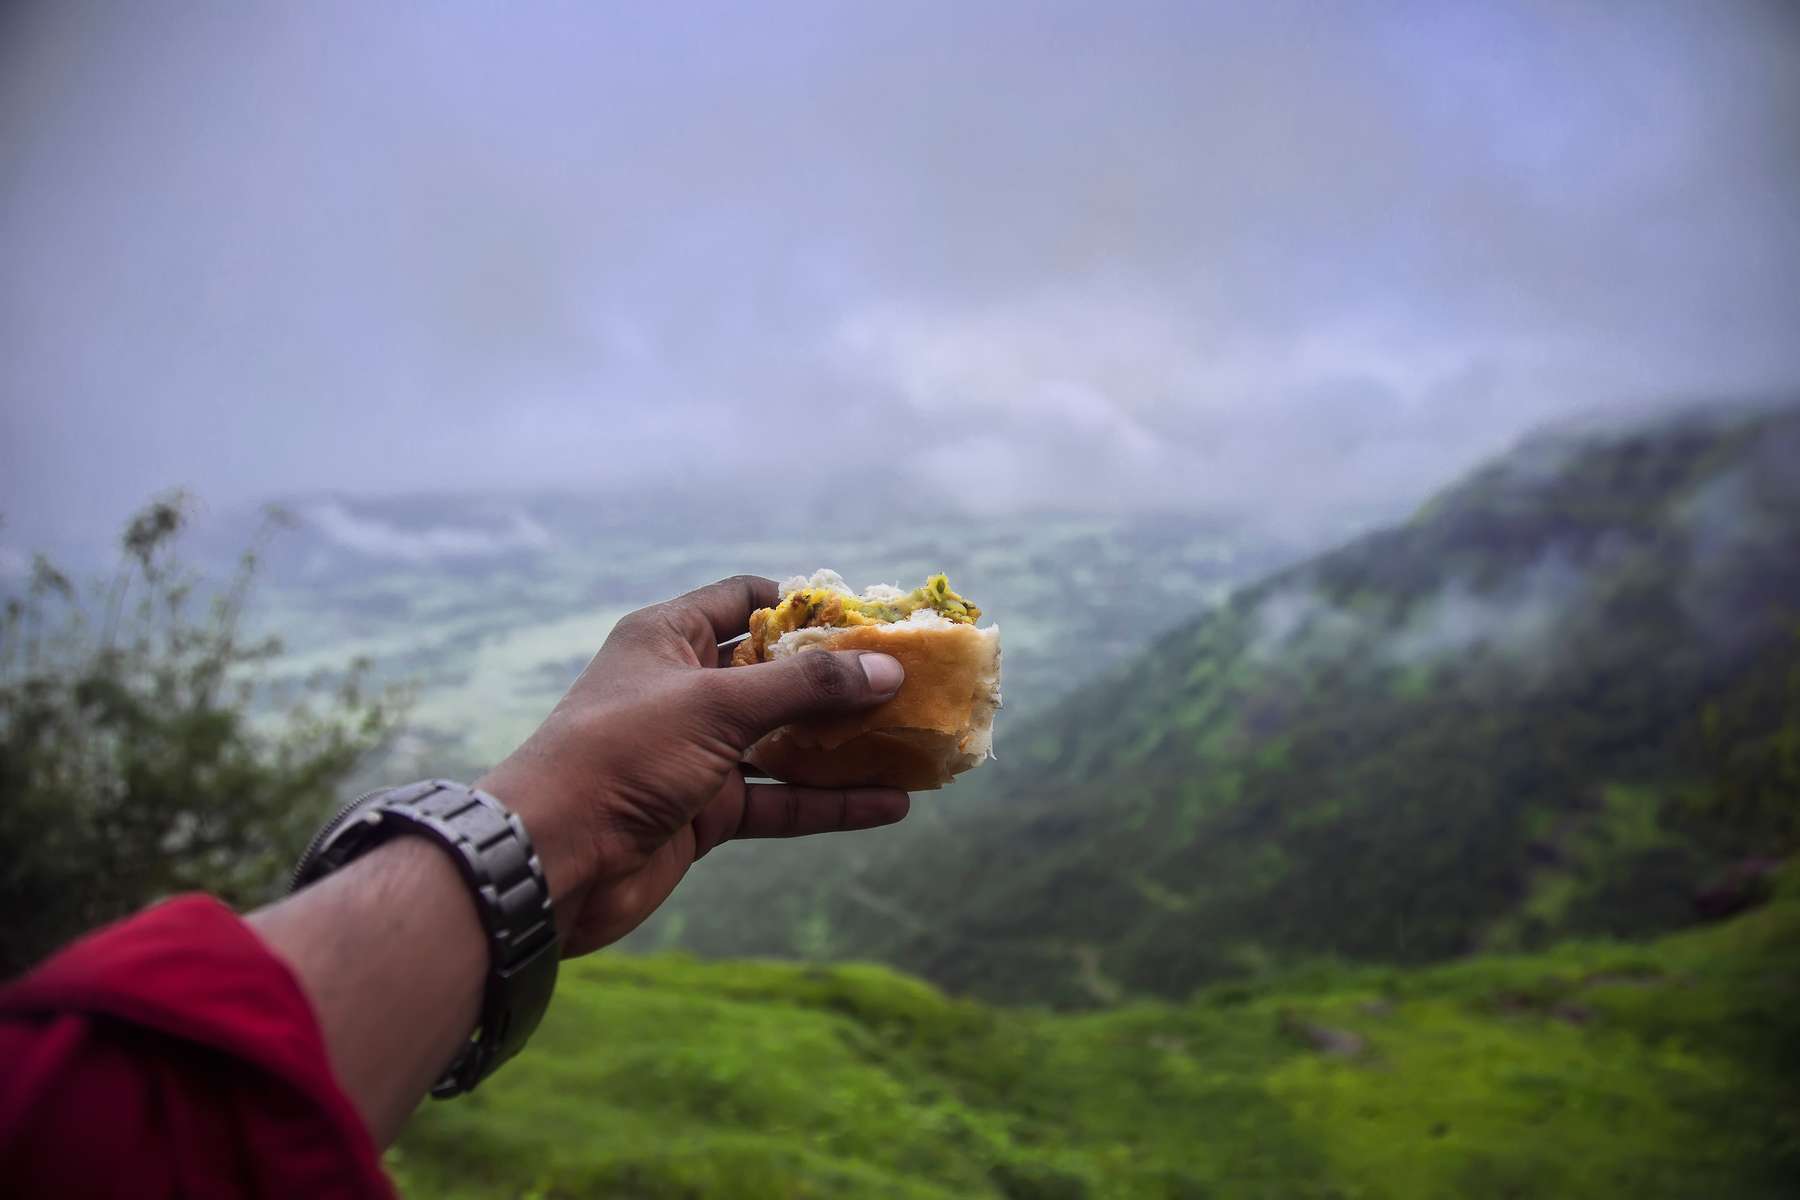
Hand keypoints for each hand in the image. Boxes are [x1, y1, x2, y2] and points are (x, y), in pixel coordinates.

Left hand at [477, 575, 909, 955]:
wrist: (553, 858)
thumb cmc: (622, 754)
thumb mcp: (716, 706)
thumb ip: (804, 688)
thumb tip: (886, 670)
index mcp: (670, 637)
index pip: (746, 600)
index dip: (805, 606)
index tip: (869, 619)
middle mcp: (685, 688)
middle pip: (777, 674)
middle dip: (842, 681)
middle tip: (911, 681)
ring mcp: (697, 753)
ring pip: (786, 742)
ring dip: (846, 746)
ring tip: (915, 743)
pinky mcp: (707, 811)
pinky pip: (781, 800)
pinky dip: (831, 802)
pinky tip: (890, 804)